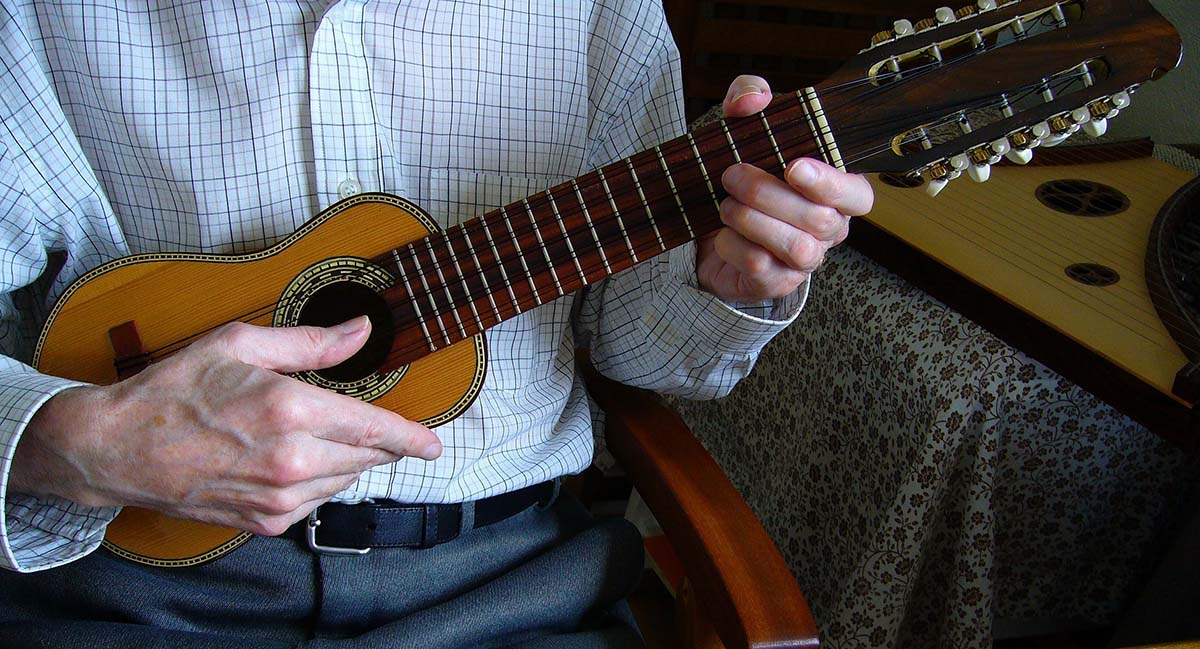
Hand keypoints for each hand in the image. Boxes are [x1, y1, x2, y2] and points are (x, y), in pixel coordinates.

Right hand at [10, 316, 441, 535]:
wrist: (119, 449)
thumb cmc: (175, 390)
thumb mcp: (241, 344)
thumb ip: (310, 342)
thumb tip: (361, 330)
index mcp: (291, 411)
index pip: (373, 429)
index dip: (410, 437)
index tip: (433, 444)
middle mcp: (291, 461)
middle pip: (364, 458)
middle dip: (377, 443)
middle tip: (373, 428)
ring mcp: (278, 497)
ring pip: (342, 482)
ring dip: (343, 461)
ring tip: (312, 436)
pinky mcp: (263, 521)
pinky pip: (313, 503)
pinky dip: (316, 483)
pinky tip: (291, 461)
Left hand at [696, 75, 873, 300]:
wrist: (708, 224)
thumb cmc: (744, 172)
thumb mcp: (744, 124)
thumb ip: (750, 97)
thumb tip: (752, 99)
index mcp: (835, 191)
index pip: (858, 194)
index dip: (831, 184)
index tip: (794, 167)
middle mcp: (829, 228)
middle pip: (820, 218)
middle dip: (768, 194)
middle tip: (731, 175)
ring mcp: (805, 260)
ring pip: (796, 246)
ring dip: (752, 220)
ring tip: (725, 205)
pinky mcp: (776, 282)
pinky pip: (762, 267)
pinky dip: (734, 246)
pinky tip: (722, 234)